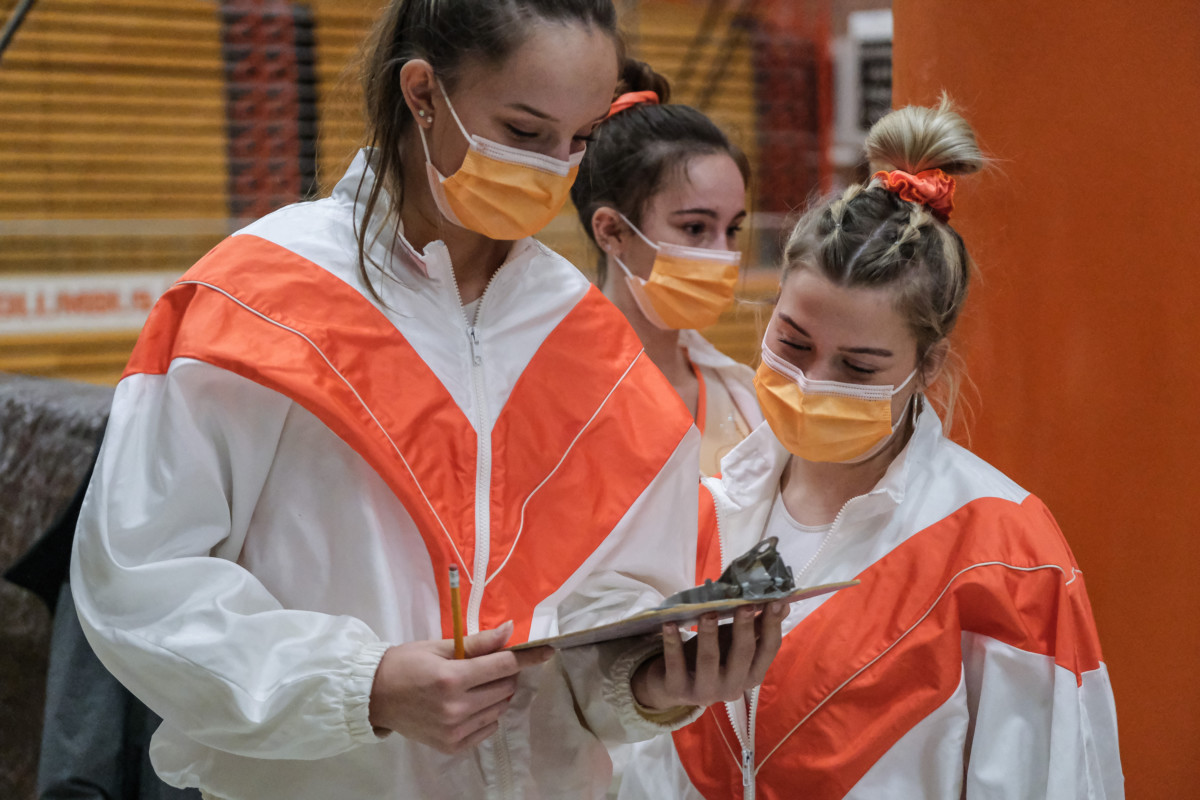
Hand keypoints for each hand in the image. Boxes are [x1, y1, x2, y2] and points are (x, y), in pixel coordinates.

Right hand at [368, 621, 553, 752]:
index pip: (503, 665)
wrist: (374, 696)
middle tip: (491, 664)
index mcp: (451, 678)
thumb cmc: (405, 663)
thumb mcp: (439, 646)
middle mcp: (455, 708)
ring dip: (498, 693)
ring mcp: (454, 730)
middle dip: (507, 672)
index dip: (527, 656)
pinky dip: (488, 714)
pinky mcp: (452, 746)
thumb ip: (477, 643)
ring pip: (500, 708)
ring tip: (478, 684)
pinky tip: (472, 703)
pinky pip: (488, 728)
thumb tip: (511, 630)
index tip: (547, 650)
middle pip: (506, 687)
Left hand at [630, 602, 787, 710]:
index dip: (773, 625)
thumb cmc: (710, 659)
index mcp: (751, 674)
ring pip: (709, 660)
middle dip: (744, 628)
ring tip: (707, 613)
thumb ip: (755, 627)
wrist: (672, 685)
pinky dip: (673, 643)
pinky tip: (669, 624)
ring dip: (709, 635)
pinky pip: (676, 664)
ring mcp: (705, 691)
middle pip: (742, 655)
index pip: (768, 650)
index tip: (775, 601)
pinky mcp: (678, 689)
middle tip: (744, 605)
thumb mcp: (732, 644)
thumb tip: (782, 603)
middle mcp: (733, 687)